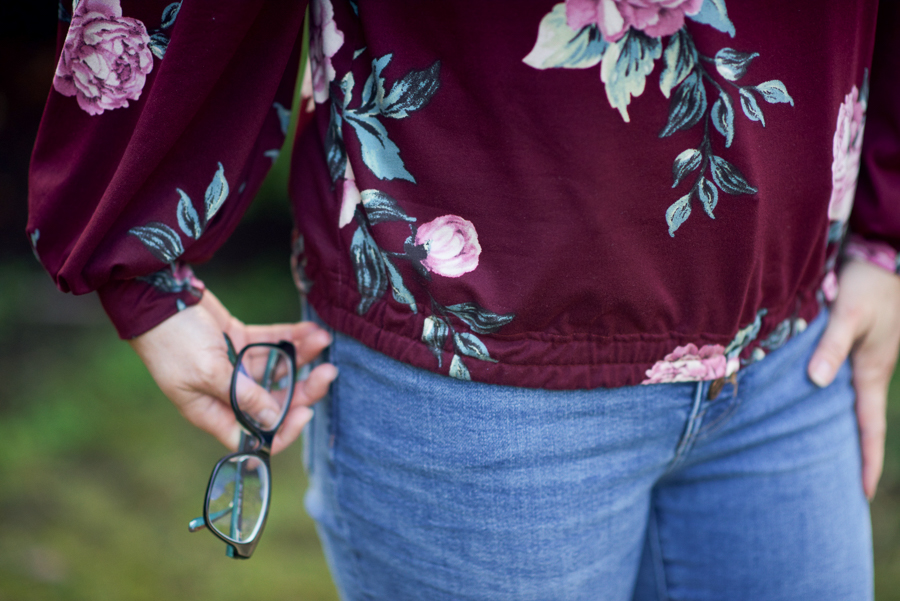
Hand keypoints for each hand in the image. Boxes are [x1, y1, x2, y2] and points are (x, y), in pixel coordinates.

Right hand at [129, 289, 336, 453]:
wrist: (156, 295)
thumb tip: (271, 421)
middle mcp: (226, 393)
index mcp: (212, 411)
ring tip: (323, 342)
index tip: (306, 414)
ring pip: (277, 371)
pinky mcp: (240, 340)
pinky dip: (292, 339)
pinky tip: (312, 331)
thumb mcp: (207, 370)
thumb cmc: (171, 338)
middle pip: (273, 402)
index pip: (252, 437)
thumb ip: (242, 395)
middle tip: (327, 372)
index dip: (281, 431)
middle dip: (302, 389)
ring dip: (302, 359)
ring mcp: (234, 366)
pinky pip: (273, 345)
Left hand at [808, 260, 899, 499]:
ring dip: (839, 426)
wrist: (882, 252)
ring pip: (848, 401)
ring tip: (817, 453)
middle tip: (834, 484)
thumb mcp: (848, 316)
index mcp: (871, 372)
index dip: (865, 461)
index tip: (860, 493)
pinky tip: (810, 403)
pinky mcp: (854, 343)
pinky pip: (840, 380)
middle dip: (851, 452)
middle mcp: (868, 370)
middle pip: (859, 421)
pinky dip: (829, 399)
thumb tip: (817, 383)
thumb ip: (831, 347)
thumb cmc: (866, 284)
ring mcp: (863, 357)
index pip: (870, 428)